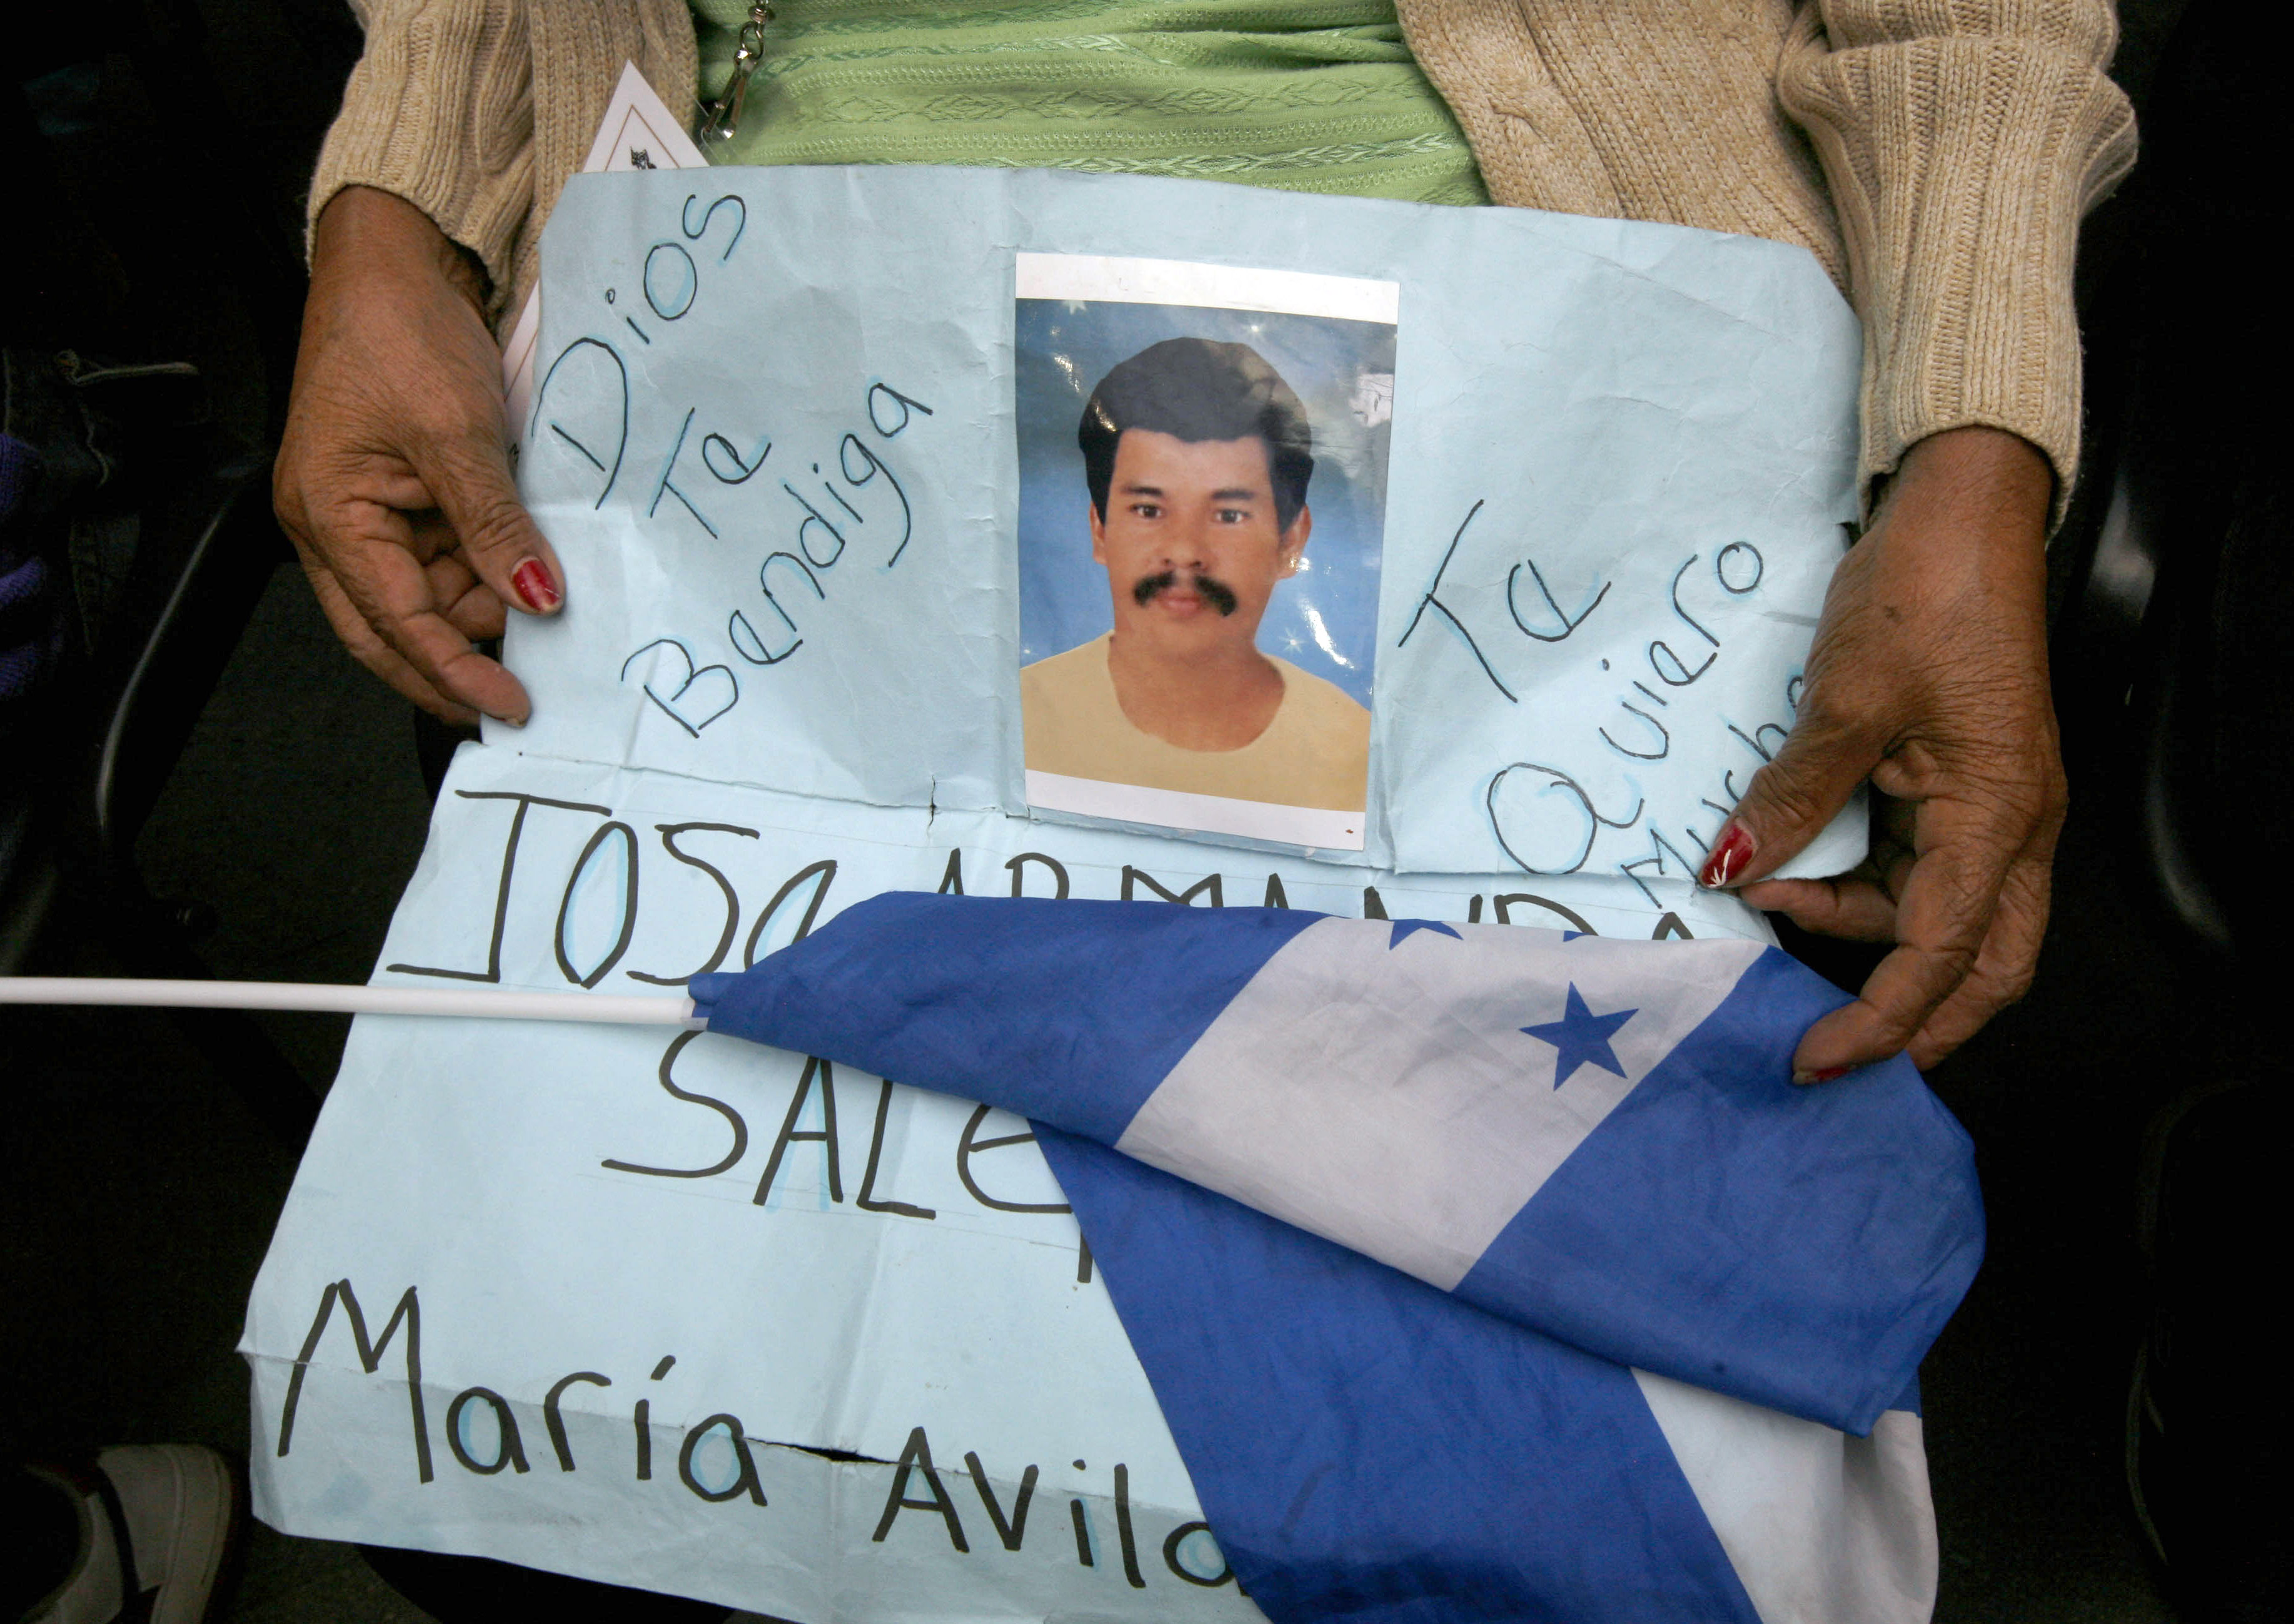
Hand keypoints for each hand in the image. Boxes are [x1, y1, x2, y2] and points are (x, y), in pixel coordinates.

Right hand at [274, 185, 562, 724]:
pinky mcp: (412, 498)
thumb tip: (535, 599)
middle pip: (397, 631)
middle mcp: (341, 528)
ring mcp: (376, 515)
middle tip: (531, 692)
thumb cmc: (397, 331)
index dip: (453, 672)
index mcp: (328, 516)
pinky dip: (490, 577)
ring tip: (549, 626)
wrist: (396, 262)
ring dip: (484, 618)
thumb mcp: (454, 432)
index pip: (394, 623)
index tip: (513, 705)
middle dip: (459, 665)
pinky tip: (532, 585)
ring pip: (431, 600)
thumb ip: (493, 524)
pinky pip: (449, 561)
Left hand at [1700, 427, 2063, 1078]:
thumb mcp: (1846, 704)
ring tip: (1771, 917)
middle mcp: (2011, 829)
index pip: (1941, 957)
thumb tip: (1734, 869)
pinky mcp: (1960, 789)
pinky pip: (1918, 871)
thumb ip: (1794, 798)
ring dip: (1864, 941)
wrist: (1962, 518)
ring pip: (1943, 920)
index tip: (1815, 1061)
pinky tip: (1794, 884)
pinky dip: (1860, 894)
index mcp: (1998, 818)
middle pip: (1980, 968)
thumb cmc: (1922, 598)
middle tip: (1825, 1051)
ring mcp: (1990, 811)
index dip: (1881, 1021)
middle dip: (1911, 1021)